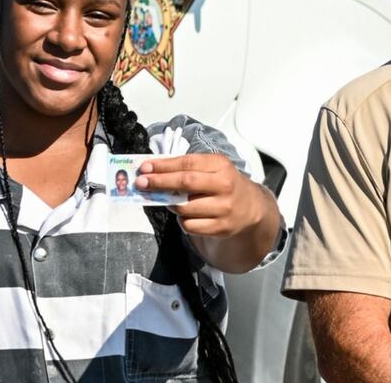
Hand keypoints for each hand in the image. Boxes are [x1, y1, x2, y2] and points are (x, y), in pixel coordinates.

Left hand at [135, 154, 266, 237]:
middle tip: (140, 182)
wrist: (249, 207)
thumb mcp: (212, 168)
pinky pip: (189, 225)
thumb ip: (187, 167)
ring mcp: (224, 208)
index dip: (163, 165)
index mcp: (221, 165)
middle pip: (185, 183)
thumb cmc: (223, 183)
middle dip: (159, 182)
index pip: (187, 163)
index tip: (145, 167)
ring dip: (170, 204)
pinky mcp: (221, 228)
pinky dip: (181, 220)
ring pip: (184, 207)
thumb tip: (153, 170)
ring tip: (168, 200)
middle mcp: (224, 185)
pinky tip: (185, 214)